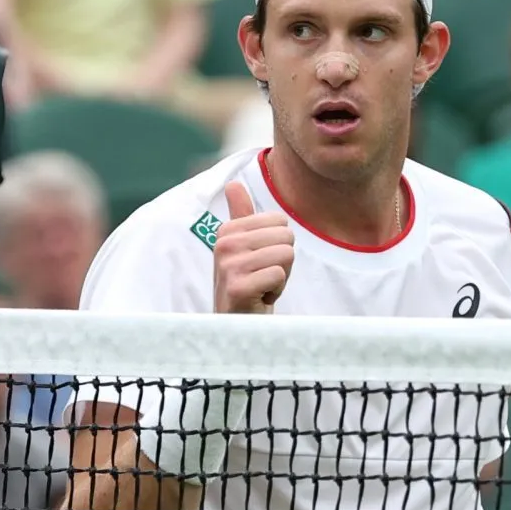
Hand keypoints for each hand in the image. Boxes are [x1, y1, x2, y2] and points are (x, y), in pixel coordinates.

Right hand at [212, 181, 293, 313]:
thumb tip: (233, 183)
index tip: (260, 264)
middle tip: (263, 278)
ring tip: (261, 288)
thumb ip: (241, 216)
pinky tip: (259, 299)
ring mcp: (228, 266)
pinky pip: (279, 275)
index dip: (278, 246)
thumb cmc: (247, 285)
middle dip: (283, 262)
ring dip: (281, 278)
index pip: (280, 222)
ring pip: (285, 254)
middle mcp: (224, 244)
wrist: (238, 325)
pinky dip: (276, 291)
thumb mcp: (243, 248)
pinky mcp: (237, 287)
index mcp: (227, 230)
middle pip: (286, 236)